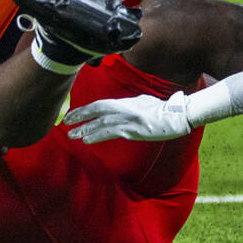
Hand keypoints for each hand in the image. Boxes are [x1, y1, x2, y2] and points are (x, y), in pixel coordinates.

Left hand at [64, 91, 192, 143]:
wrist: (177, 116)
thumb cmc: (161, 109)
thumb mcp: (141, 102)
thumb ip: (127, 106)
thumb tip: (116, 110)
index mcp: (125, 102)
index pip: (99, 104)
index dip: (84, 110)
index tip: (72, 115)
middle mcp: (124, 109)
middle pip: (97, 111)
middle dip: (80, 117)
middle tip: (66, 123)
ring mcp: (128, 120)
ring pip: (101, 124)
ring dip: (85, 129)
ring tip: (72, 134)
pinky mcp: (134, 132)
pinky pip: (111, 133)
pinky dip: (98, 136)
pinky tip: (88, 139)